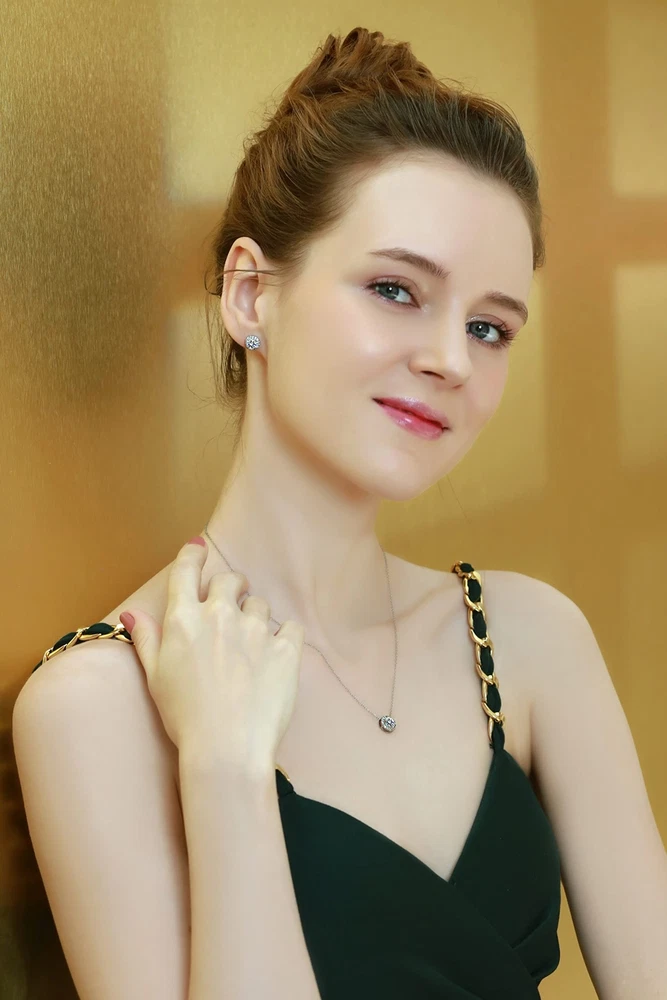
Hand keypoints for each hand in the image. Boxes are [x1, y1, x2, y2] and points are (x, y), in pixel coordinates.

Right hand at [119, 536, 304, 772]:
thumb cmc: (186, 717)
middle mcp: (221, 616)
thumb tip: (133, 614)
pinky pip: (290, 627)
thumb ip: (147, 640)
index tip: (198, 548)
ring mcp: (257, 630)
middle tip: (231, 606)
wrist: (228, 748)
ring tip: (251, 647)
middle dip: (230, 587)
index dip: (192, 554)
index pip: (186, 570)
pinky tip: (276, 656)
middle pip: (230, 580)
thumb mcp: (155, 678)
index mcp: (184, 620)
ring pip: (260, 604)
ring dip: (255, 617)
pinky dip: (285, 637)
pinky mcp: (287, 648)